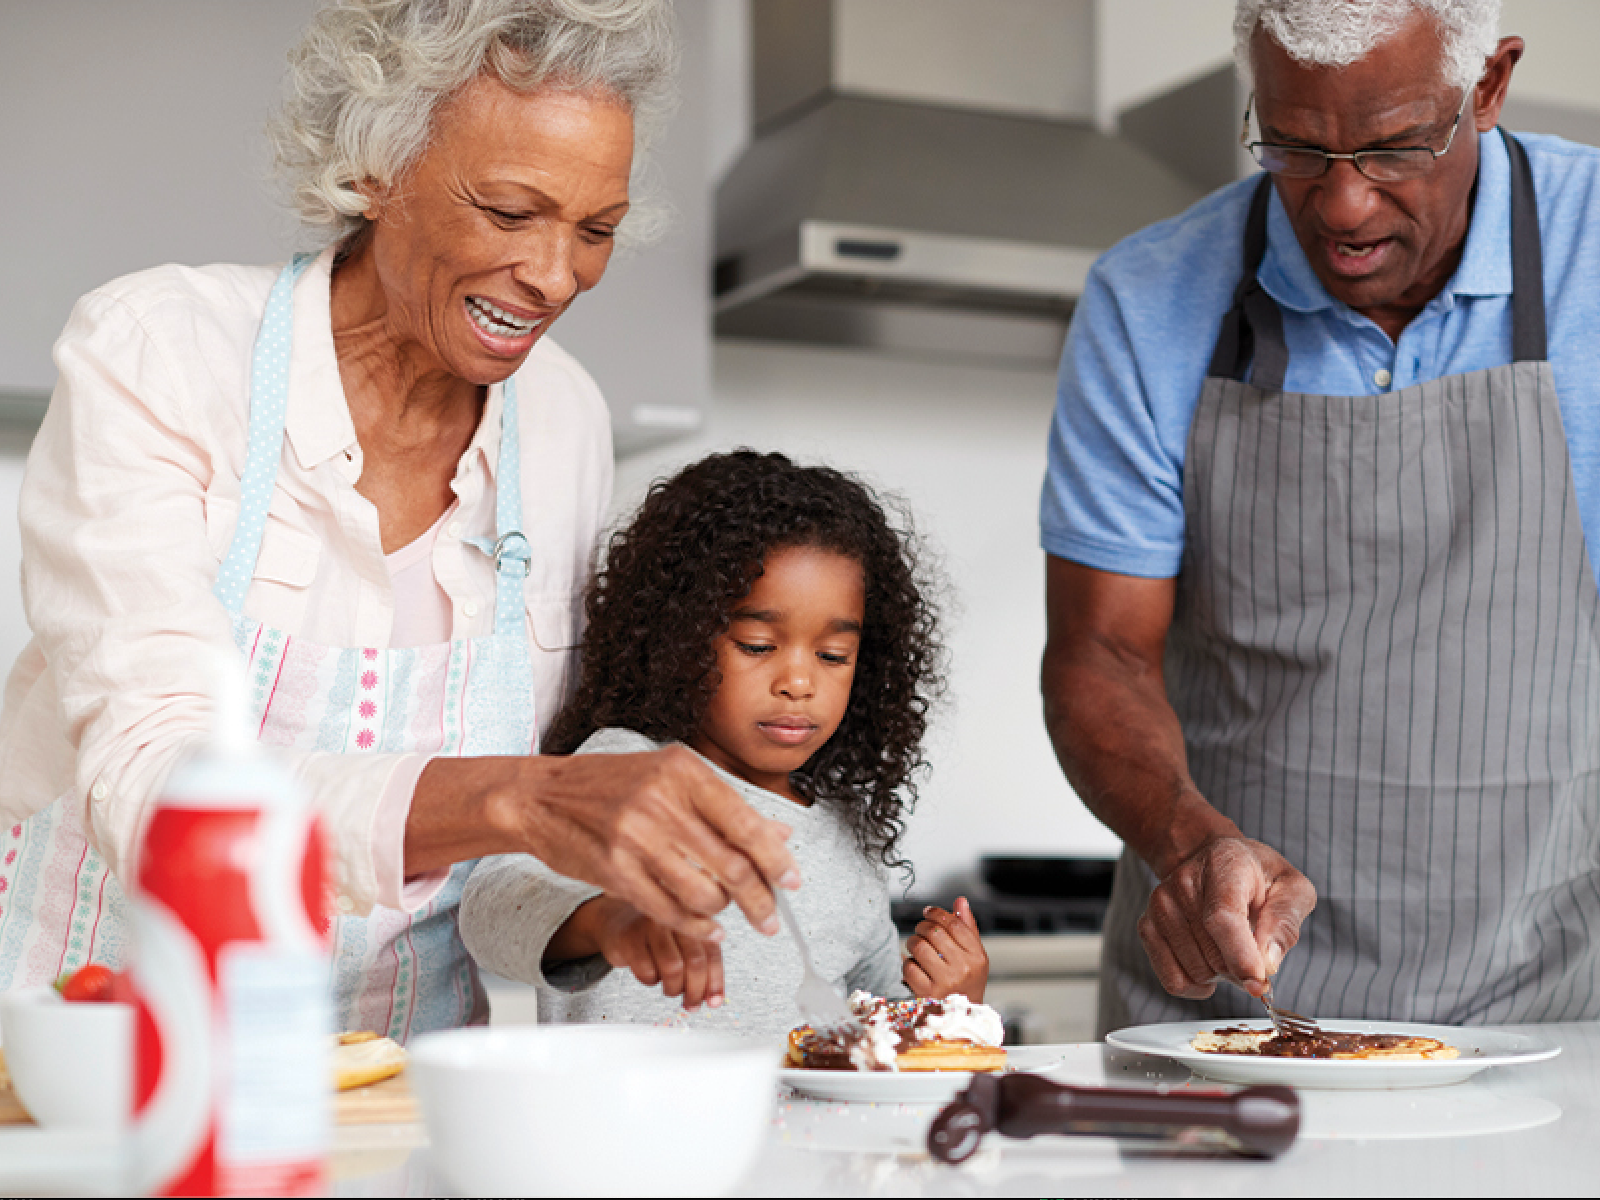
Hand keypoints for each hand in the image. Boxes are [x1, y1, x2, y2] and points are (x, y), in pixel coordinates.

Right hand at [413, 747, 801, 943]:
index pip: (747, 824)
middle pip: (732, 865)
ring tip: (727, 915)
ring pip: (703, 893)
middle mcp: (661, 801)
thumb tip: (780, 835)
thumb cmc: (609, 785)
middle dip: (760, 900)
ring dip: (724, 913)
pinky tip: (705, 927)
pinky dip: (695, 926)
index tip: (792, 882)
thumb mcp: (668, 776)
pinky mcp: (614, 871)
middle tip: (771, 919)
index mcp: (683, 771)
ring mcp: (635, 837)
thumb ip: (723, 805)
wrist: (540, 796)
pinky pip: (669, 910)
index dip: (777, 860)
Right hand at [578, 896, 724, 1010]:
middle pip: (695, 961)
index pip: (712, 952)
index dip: (715, 981)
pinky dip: (651, 981)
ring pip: (673, 968)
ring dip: (674, 988)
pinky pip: (647, 971)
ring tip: (670, 989)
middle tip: (691, 1005)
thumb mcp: (683, 945)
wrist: (616, 921)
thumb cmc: (655, 937)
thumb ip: (703, 967)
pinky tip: (651, 975)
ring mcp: (651, 925)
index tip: (714, 1001)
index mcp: (693, 916)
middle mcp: (674, 917)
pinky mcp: (629, 938)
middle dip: (695, 991)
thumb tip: (714, 999)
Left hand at [903, 896, 988, 1001]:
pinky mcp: (927, 993)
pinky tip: (915, 965)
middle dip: (922, 927)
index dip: (937, 913)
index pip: (954, 924)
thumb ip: (967, 927)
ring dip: (913, 942)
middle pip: (934, 932)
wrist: (962, 1016)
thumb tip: (960, 901)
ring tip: (916, 945)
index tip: (928, 911)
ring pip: (919, 947)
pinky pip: (909, 967)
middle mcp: (963, 969)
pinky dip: (907, 963)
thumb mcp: (974, 955)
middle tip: (921, 930)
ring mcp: (945, 982)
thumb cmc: (967, 982)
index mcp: (977, 956)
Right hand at [1137, 836, 1315, 998]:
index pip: (1222, 918)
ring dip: (1221, 975)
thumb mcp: (1291, 887)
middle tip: (1256, 955)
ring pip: (1196, 972)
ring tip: (1228, 947)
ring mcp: (1160, 905)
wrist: (1214, 861)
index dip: (1240, 956)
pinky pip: (1173, 980)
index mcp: (1224, 865)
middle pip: (1214, 954)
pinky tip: (1209, 966)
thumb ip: (1285, 921)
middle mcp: (1183, 883)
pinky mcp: (1147, 926)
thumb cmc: (1257, 876)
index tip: (1259, 982)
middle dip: (1243, 970)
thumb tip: (1268, 962)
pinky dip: (1197, 985)